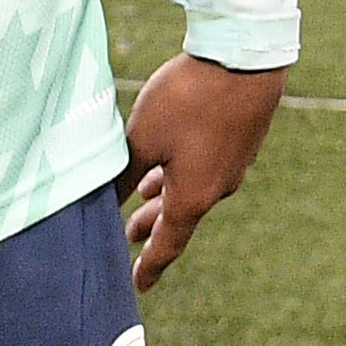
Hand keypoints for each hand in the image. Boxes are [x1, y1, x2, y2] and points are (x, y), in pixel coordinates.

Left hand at [122, 54, 286, 292]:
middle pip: (178, 216)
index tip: (138, 286)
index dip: (149, 266)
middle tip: (128, 237)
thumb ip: (121, 173)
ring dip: (164, 194)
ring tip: (143, 195)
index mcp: (193, 197)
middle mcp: (217, 187)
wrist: (244, 59)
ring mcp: (232, 163)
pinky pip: (204, 165)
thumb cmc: (188, 101)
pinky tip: (171, 155)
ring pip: (191, 187)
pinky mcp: (239, 138)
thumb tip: (101, 200)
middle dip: (151, 226)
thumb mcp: (142, 139)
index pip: (168, 244)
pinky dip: (180, 170)